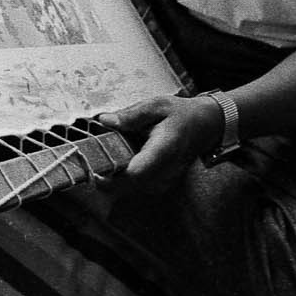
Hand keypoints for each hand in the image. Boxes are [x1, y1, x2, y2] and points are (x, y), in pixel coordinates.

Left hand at [96, 94, 224, 192]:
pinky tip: (118, 162)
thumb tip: (105, 121)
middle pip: (130, 186)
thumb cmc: (180, 114)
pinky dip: (124, 178)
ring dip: (114, 179)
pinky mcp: (162, 183)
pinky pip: (138, 186)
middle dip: (106, 179)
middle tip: (91, 163)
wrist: (205, 127)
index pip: (136, 173)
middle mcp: (165, 171)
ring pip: (132, 189)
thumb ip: (132, 115)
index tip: (94, 168)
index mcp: (163, 150)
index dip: (112, 176)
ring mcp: (165, 180)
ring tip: (102, 161)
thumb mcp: (157, 105)